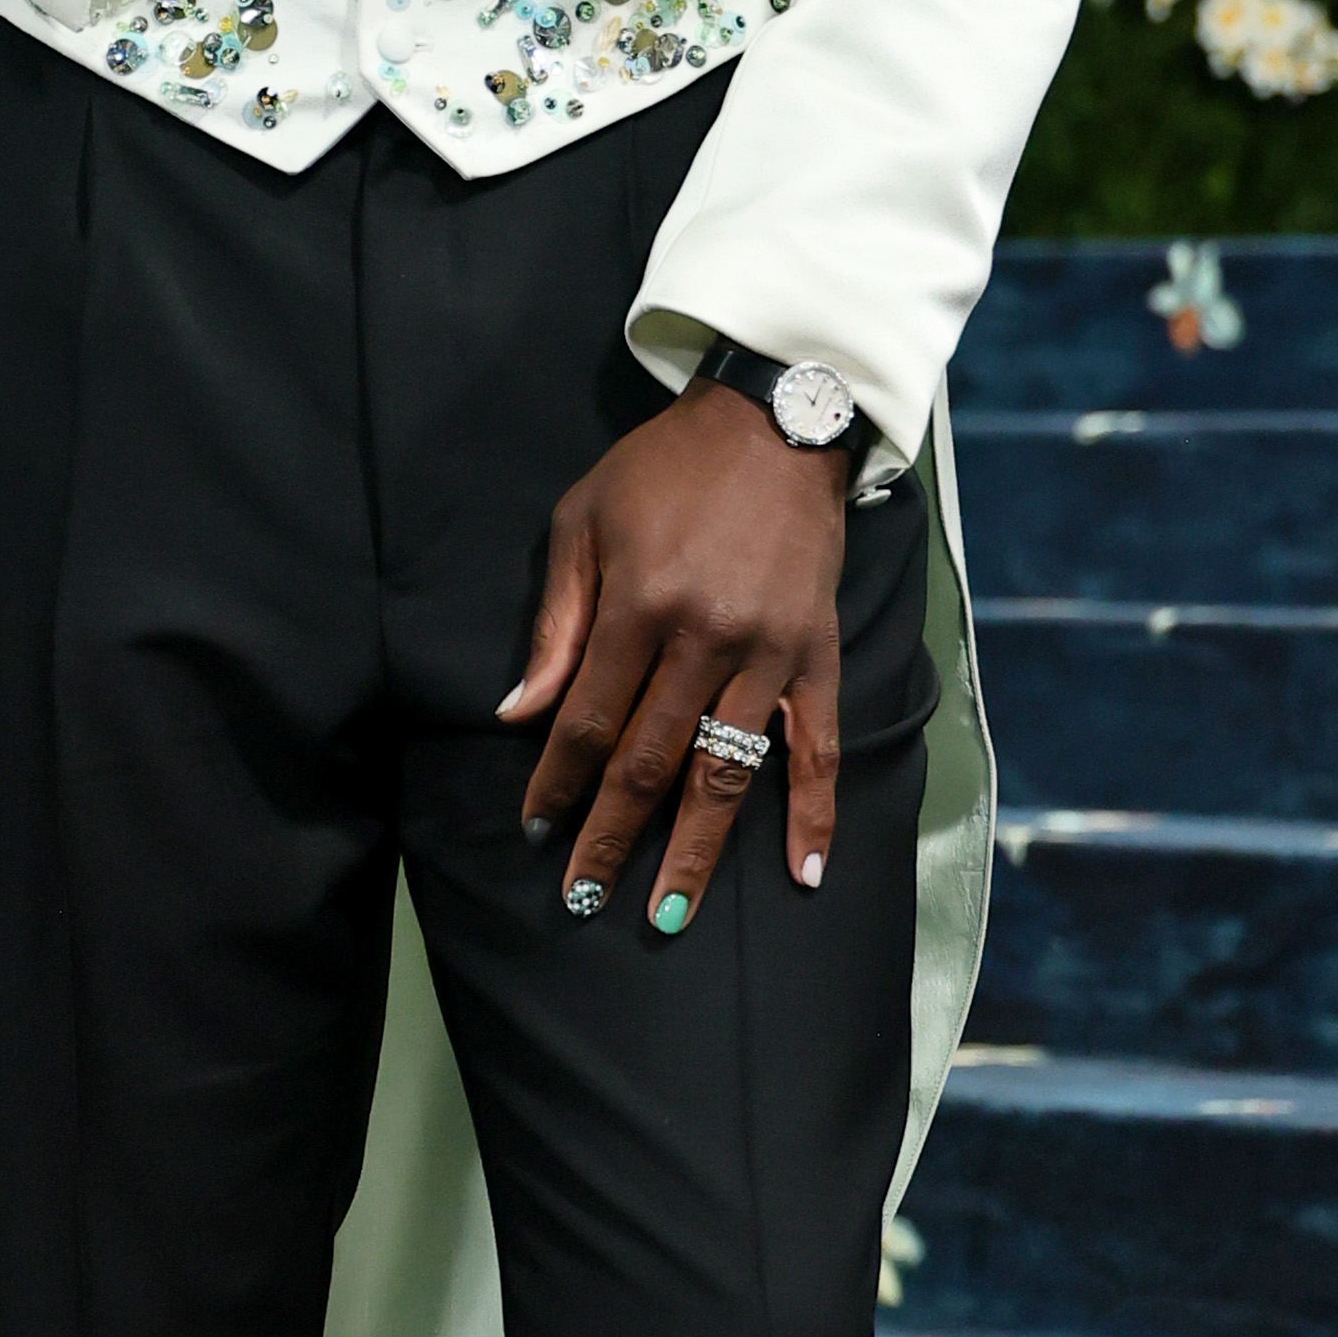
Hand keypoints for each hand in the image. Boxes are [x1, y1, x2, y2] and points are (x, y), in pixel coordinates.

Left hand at [502, 384, 853, 934]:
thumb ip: (556, 623)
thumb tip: (519, 713)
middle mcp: (704, 640)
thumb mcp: (582, 521)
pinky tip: (801, 874)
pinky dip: (811, 814)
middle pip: (649, 763)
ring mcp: (768, 654)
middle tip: (581, 898)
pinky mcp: (817, 656)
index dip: (558, 782)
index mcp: (639, 606)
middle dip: (610, 837)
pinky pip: (817, 748)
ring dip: (694, 849)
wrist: (776, 422)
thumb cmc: (664, 468)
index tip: (536, 829)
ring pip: (724, 772)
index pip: (589, 721)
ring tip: (667, 914)